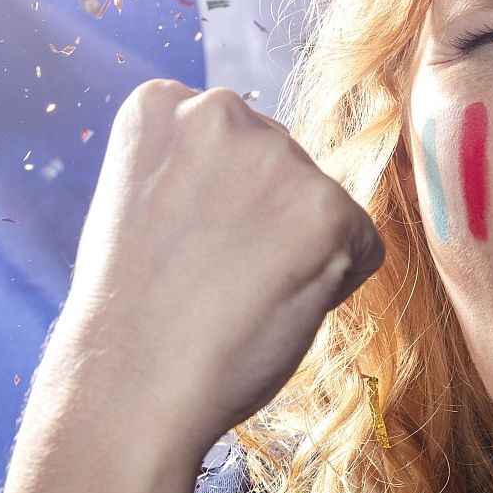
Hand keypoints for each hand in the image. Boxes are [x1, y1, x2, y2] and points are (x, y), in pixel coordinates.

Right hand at [47, 79, 384, 453]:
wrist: (128, 388)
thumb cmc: (133, 314)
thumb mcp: (145, 202)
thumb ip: (199, 169)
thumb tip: (271, 178)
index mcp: (162, 104)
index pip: (233, 140)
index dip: (216, 205)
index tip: (179, 244)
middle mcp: (219, 109)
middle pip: (283, 165)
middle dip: (265, 221)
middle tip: (209, 277)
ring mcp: (276, 156)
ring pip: (323, 207)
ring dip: (300, 252)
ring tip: (236, 295)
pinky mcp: (328, 208)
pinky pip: (364, 248)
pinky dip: (336, 286)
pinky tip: (274, 307)